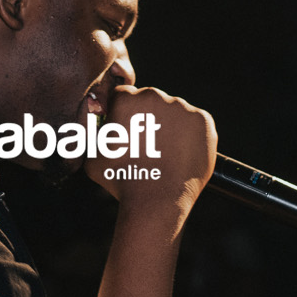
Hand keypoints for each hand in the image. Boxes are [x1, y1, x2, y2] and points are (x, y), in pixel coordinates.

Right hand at [85, 85, 215, 212]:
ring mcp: (182, 107)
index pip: (125, 96)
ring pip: (175, 111)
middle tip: (148, 145)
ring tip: (166, 153)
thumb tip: (93, 125)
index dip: (125, 114)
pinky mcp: (203, 120)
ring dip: (171, 125)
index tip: (129, 130)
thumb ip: (94, 136)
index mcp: (126, 99)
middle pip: (151, 100)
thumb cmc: (121, 181)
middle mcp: (154, 96)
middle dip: (149, 117)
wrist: (157, 201)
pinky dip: (191, 135)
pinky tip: (181, 154)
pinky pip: (196, 123)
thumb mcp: (93, 157)